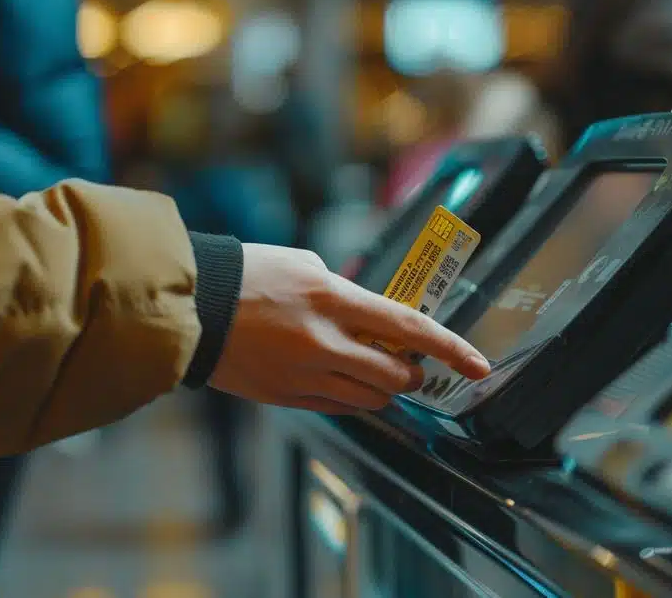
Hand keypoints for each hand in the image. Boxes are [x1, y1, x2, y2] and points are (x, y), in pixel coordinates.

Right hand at [208, 244, 490, 413]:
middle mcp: (324, 343)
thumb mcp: (306, 264)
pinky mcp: (286, 397)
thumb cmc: (248, 275)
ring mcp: (305, 375)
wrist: (193, 307)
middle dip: (415, 374)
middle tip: (414, 365)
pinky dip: (356, 399)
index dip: (451, 348)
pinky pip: (339, 408)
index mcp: (333, 300)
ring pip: (371, 399)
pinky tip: (349, 383)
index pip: (409, 329)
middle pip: (396, 376)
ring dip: (387, 389)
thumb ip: (347, 293)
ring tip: (378, 371)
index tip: (478, 365)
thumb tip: (377, 318)